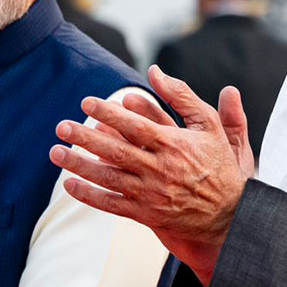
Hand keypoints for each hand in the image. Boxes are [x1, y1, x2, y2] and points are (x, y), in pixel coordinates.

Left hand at [50, 66, 250, 284]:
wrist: (229, 214)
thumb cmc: (218, 164)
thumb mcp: (209, 125)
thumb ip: (182, 96)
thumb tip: (155, 71)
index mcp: (174, 144)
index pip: (135, 125)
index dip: (109, 113)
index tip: (87, 102)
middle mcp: (160, 169)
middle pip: (116, 151)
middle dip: (86, 138)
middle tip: (62, 126)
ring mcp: (152, 194)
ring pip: (109, 178)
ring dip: (80, 165)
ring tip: (56, 153)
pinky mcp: (147, 215)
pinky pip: (112, 204)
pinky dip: (90, 195)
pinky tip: (70, 184)